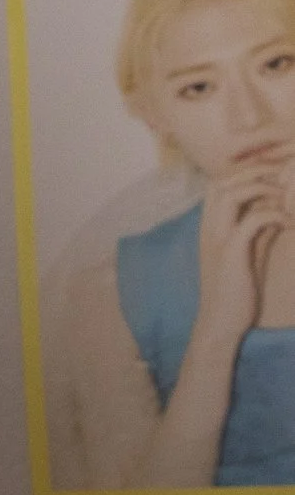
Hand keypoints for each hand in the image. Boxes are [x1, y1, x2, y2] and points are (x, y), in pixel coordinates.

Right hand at [190, 164, 286, 346]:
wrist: (220, 323)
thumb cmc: (235, 292)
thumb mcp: (247, 255)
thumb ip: (257, 232)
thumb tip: (277, 212)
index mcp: (210, 226)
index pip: (218, 183)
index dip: (245, 171)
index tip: (275, 174)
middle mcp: (208, 227)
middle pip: (223, 180)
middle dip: (255, 171)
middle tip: (285, 176)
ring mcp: (217, 239)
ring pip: (232, 193)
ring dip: (264, 188)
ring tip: (288, 196)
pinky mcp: (231, 253)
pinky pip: (253, 220)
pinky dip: (275, 215)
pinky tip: (290, 222)